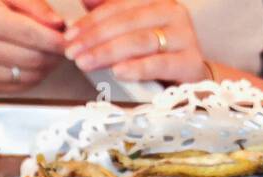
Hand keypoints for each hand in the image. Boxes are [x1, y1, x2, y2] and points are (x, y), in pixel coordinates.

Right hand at [0, 0, 65, 94]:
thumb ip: (35, 5)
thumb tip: (59, 24)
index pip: (31, 34)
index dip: (57, 40)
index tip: (71, 39)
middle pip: (34, 58)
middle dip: (55, 54)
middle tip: (63, 45)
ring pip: (31, 75)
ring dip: (48, 66)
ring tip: (49, 51)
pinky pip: (23, 86)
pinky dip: (36, 76)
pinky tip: (35, 62)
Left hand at [65, 0, 206, 84]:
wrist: (194, 83)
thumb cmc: (160, 57)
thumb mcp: (133, 33)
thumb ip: (111, 16)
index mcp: (157, 1)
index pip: (118, 6)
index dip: (91, 20)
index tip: (69, 35)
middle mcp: (172, 13)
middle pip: (126, 22)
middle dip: (95, 37)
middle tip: (72, 52)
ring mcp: (184, 37)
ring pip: (140, 41)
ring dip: (108, 52)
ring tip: (86, 63)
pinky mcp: (191, 63)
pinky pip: (159, 64)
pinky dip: (137, 68)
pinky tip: (118, 72)